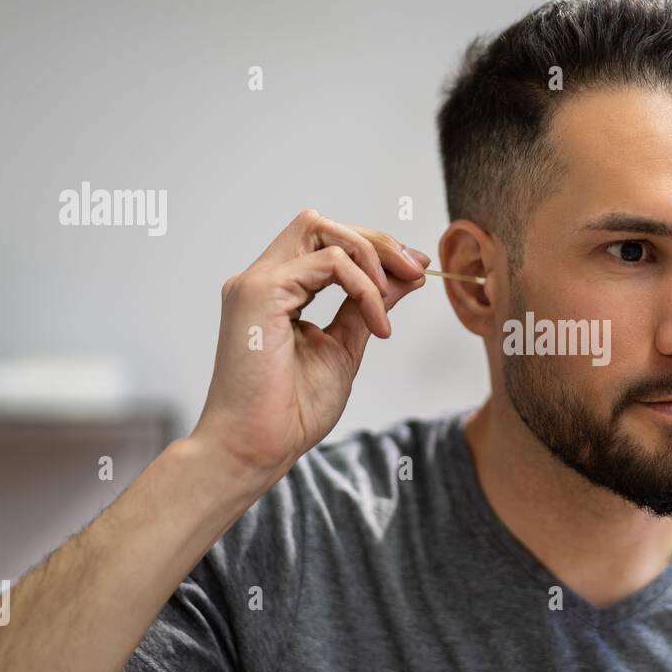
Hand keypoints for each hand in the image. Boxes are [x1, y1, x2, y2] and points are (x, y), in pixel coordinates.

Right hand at [189, 208, 429, 485]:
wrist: (256, 447)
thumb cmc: (291, 409)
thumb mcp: (345, 346)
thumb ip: (369, 306)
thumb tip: (407, 275)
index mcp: (276, 291)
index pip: (325, 243)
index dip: (374, 248)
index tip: (415, 270)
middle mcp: (261, 279)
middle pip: (322, 225)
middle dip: (376, 241)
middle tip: (414, 270)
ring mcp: (256, 283)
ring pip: (321, 230)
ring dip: (370, 256)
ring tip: (393, 299)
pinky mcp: (260, 293)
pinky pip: (329, 264)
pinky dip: (364, 287)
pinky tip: (378, 324)